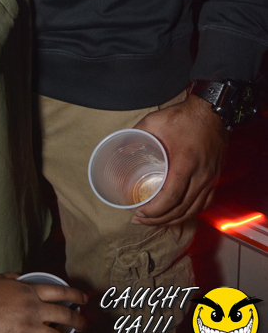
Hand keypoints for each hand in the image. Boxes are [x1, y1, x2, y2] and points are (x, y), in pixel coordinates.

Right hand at [0, 272, 86, 332]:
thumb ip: (17, 279)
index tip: (83, 299)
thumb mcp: (2, 278)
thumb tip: (23, 280)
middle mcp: (34, 309)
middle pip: (65, 315)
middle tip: (84, 325)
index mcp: (30, 291)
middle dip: (79, 321)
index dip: (75, 295)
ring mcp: (29, 328)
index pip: (60, 292)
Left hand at [132, 94, 227, 226]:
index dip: (155, 210)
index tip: (139, 212)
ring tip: (154, 221)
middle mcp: (200, 176)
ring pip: (193, 210)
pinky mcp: (214, 179)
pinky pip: (203, 204)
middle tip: (140, 219)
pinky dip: (189, 213)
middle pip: (181, 209)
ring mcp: (210, 179)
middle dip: (159, 219)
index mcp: (185, 163)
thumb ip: (136, 136)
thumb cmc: (183, 117)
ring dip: (173, 220)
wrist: (212, 112)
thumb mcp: (155, 121)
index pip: (171, 197)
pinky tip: (176, 214)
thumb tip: (118, 151)